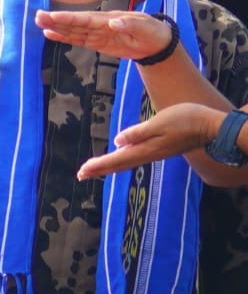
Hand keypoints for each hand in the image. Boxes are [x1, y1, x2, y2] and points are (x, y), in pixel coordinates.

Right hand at [34, 8, 174, 61]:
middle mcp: (100, 24)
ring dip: (56, 26)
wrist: (157, 43)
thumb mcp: (146, 28)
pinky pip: (77, 39)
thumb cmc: (153, 32)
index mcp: (110, 19)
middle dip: (57, 19)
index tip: (54, 16)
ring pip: (73, 30)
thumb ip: (130, 24)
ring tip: (38, 22)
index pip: (86, 19)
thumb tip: (112, 22)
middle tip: (38, 16)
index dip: (69, 18)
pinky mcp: (96, 42)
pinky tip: (50, 34)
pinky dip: (63, 36)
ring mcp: (97, 33)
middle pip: (75, 22)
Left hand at [78, 101, 230, 179]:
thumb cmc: (187, 119)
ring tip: (93, 168)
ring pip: (126, 161)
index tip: (82, 171)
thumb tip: (118, 142)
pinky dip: (122, 159)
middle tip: (80, 174)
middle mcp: (149, 154)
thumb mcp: (160, 122)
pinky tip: (119, 157)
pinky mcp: (161, 148)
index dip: (98, 165)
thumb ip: (139, 133)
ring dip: (109, 165)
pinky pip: (135, 157)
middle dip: (99, 168)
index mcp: (146, 149)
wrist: (212, 126)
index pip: (117, 159)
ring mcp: (155, 152)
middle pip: (119, 164)